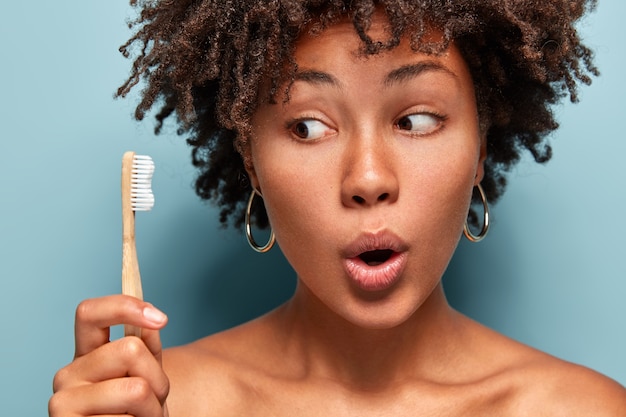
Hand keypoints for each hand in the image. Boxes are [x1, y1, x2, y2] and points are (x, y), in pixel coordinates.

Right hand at [49, 295, 169, 416]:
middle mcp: (67, 376)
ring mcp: (63, 406)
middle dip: (157, 376)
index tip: (161, 319)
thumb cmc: (141, 411)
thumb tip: (150, 322)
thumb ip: (147, 347)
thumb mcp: (148, 374)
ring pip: (136, 389)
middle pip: (130, 349)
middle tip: (154, 398)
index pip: (89, 313)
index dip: (125, 306)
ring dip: (153, 408)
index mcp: (85, 355)